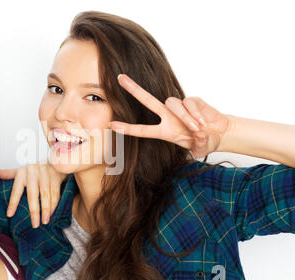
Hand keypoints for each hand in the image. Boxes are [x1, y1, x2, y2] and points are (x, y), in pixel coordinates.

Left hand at [0, 162, 66, 227]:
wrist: (53, 159)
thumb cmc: (35, 169)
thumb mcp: (20, 170)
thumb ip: (7, 174)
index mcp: (22, 174)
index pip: (16, 190)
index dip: (13, 202)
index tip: (10, 214)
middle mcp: (33, 174)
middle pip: (33, 194)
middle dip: (34, 211)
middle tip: (35, 224)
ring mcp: (45, 175)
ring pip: (45, 195)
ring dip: (46, 209)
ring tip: (45, 221)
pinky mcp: (55, 177)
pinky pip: (55, 193)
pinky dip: (54, 204)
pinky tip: (52, 213)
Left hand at [110, 74, 230, 158]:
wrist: (221, 132)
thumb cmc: (206, 141)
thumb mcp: (201, 148)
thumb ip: (200, 144)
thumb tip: (200, 134)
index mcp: (164, 131)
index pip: (142, 130)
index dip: (127, 128)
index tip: (111, 126)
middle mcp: (168, 117)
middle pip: (148, 100)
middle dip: (134, 89)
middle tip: (120, 78)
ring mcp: (179, 107)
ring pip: (174, 104)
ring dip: (185, 117)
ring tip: (197, 128)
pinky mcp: (192, 100)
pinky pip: (190, 104)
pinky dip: (196, 114)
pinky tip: (203, 122)